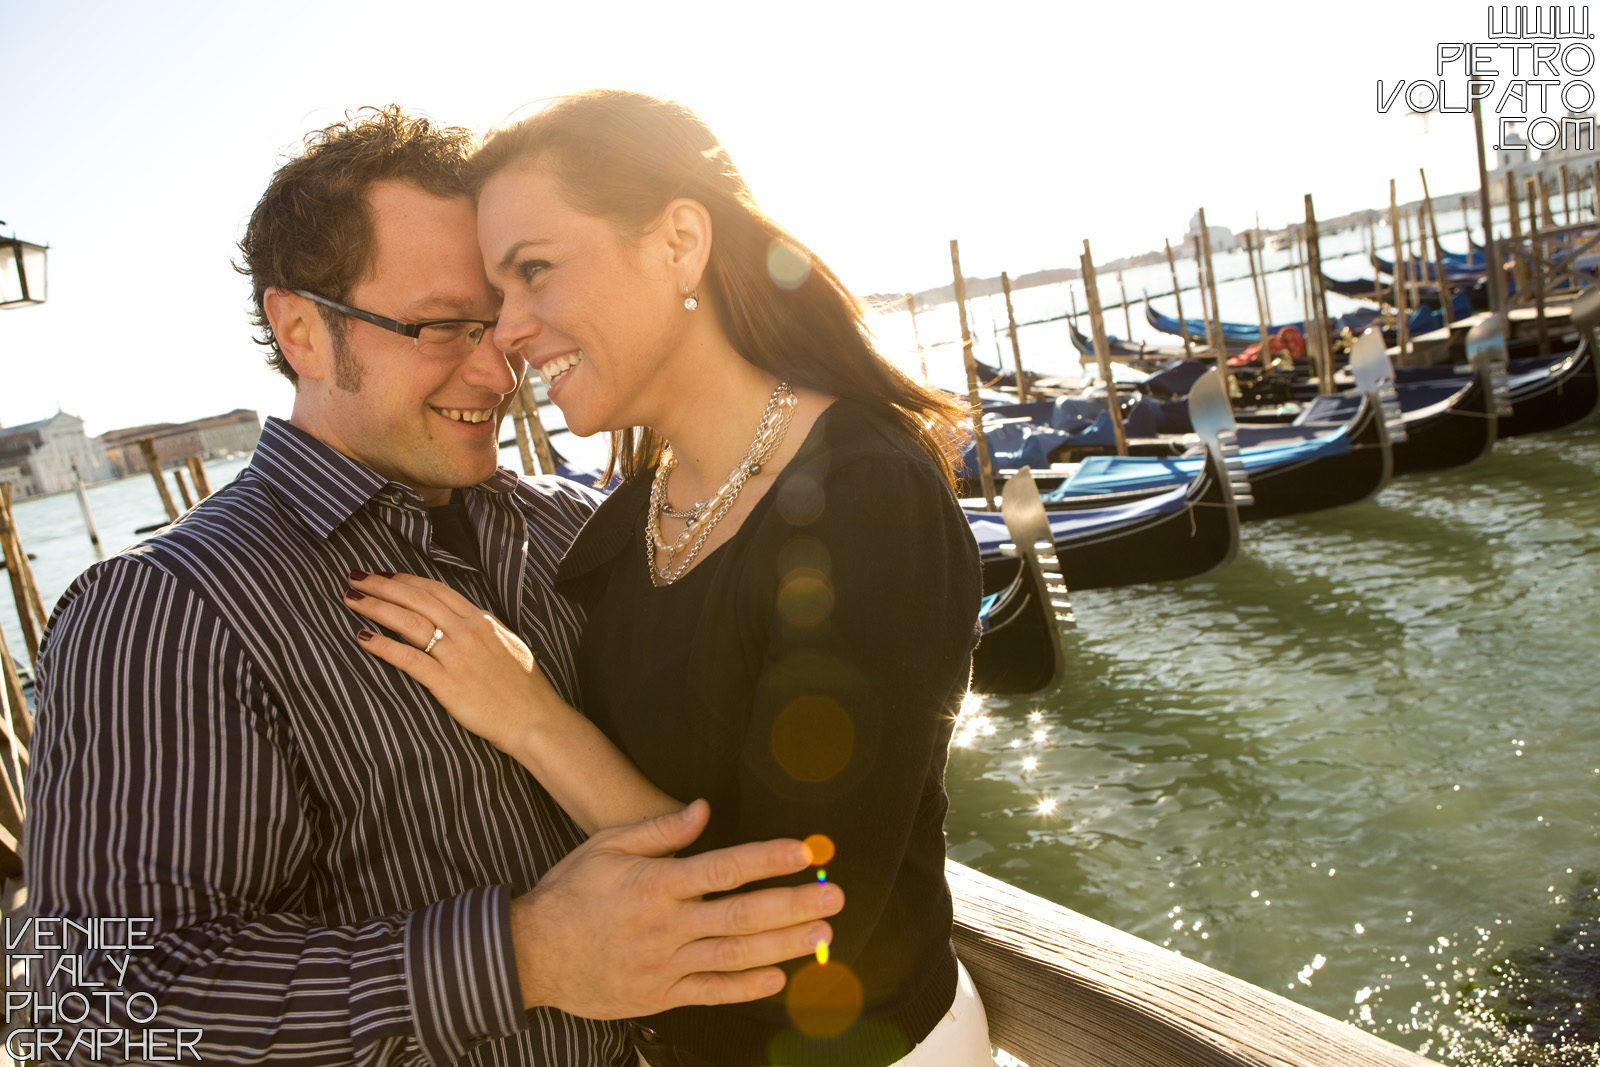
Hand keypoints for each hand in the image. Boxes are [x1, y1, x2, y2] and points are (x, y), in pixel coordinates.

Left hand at [342, 570, 550, 753]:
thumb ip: (483, 629)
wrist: (534, 719)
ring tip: (351, 598)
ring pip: (408, 622)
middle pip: (416, 599)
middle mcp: (467, 631)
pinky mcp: (446, 683)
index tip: (384, 575)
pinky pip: (408, 659)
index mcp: (482, 620)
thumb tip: (462, 618)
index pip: (436, 590)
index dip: (406, 580)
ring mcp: (456, 656)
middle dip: (382, 585)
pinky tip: (363, 638)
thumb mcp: (508, 644)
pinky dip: (383, 646)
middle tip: (356, 577)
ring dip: (376, 607)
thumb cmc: (524, 687)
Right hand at [513, 800, 842, 1018]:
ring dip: (784, 945)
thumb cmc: (570, 893)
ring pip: (735, 955)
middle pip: (742, 915)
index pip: (724, 869)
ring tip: (822, 935)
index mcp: (656, 885)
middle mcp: (666, 926)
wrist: (529, 955)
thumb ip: (659, 831)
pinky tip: (779, 976)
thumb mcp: (606, 846)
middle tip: (835, 897)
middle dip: (794, 905)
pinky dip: (747, 986)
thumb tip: (703, 808)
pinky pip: (712, 992)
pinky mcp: (660, 996)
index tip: (804, 852)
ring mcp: (665, 965)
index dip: (767, 860)